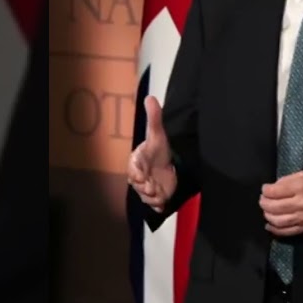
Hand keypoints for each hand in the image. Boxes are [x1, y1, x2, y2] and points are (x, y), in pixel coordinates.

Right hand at [126, 95, 176, 212]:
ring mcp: (147, 188)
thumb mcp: (158, 133)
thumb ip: (154, 117)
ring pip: (146, 197)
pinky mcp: (157, 197)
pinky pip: (154, 205)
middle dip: (145, 187)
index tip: (141, 175)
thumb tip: (150, 97)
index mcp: (137, 161)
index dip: (136, 173)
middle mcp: (140, 177)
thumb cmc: (159, 149)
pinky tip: (164, 204)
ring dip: (153, 197)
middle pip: (138, 186)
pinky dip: (158, 206)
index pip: (132, 169)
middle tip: (153, 186)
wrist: (170, 163)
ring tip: (160, 193)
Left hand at [260, 171, 302, 236]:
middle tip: (263, 199)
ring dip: (267, 215)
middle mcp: (301, 203)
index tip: (265, 188)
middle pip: (273, 207)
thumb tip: (272, 188)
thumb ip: (288, 180)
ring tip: (266, 210)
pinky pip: (286, 232)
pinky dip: (275, 229)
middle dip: (264, 203)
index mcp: (301, 187)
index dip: (266, 190)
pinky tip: (269, 224)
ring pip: (277, 221)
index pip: (274, 191)